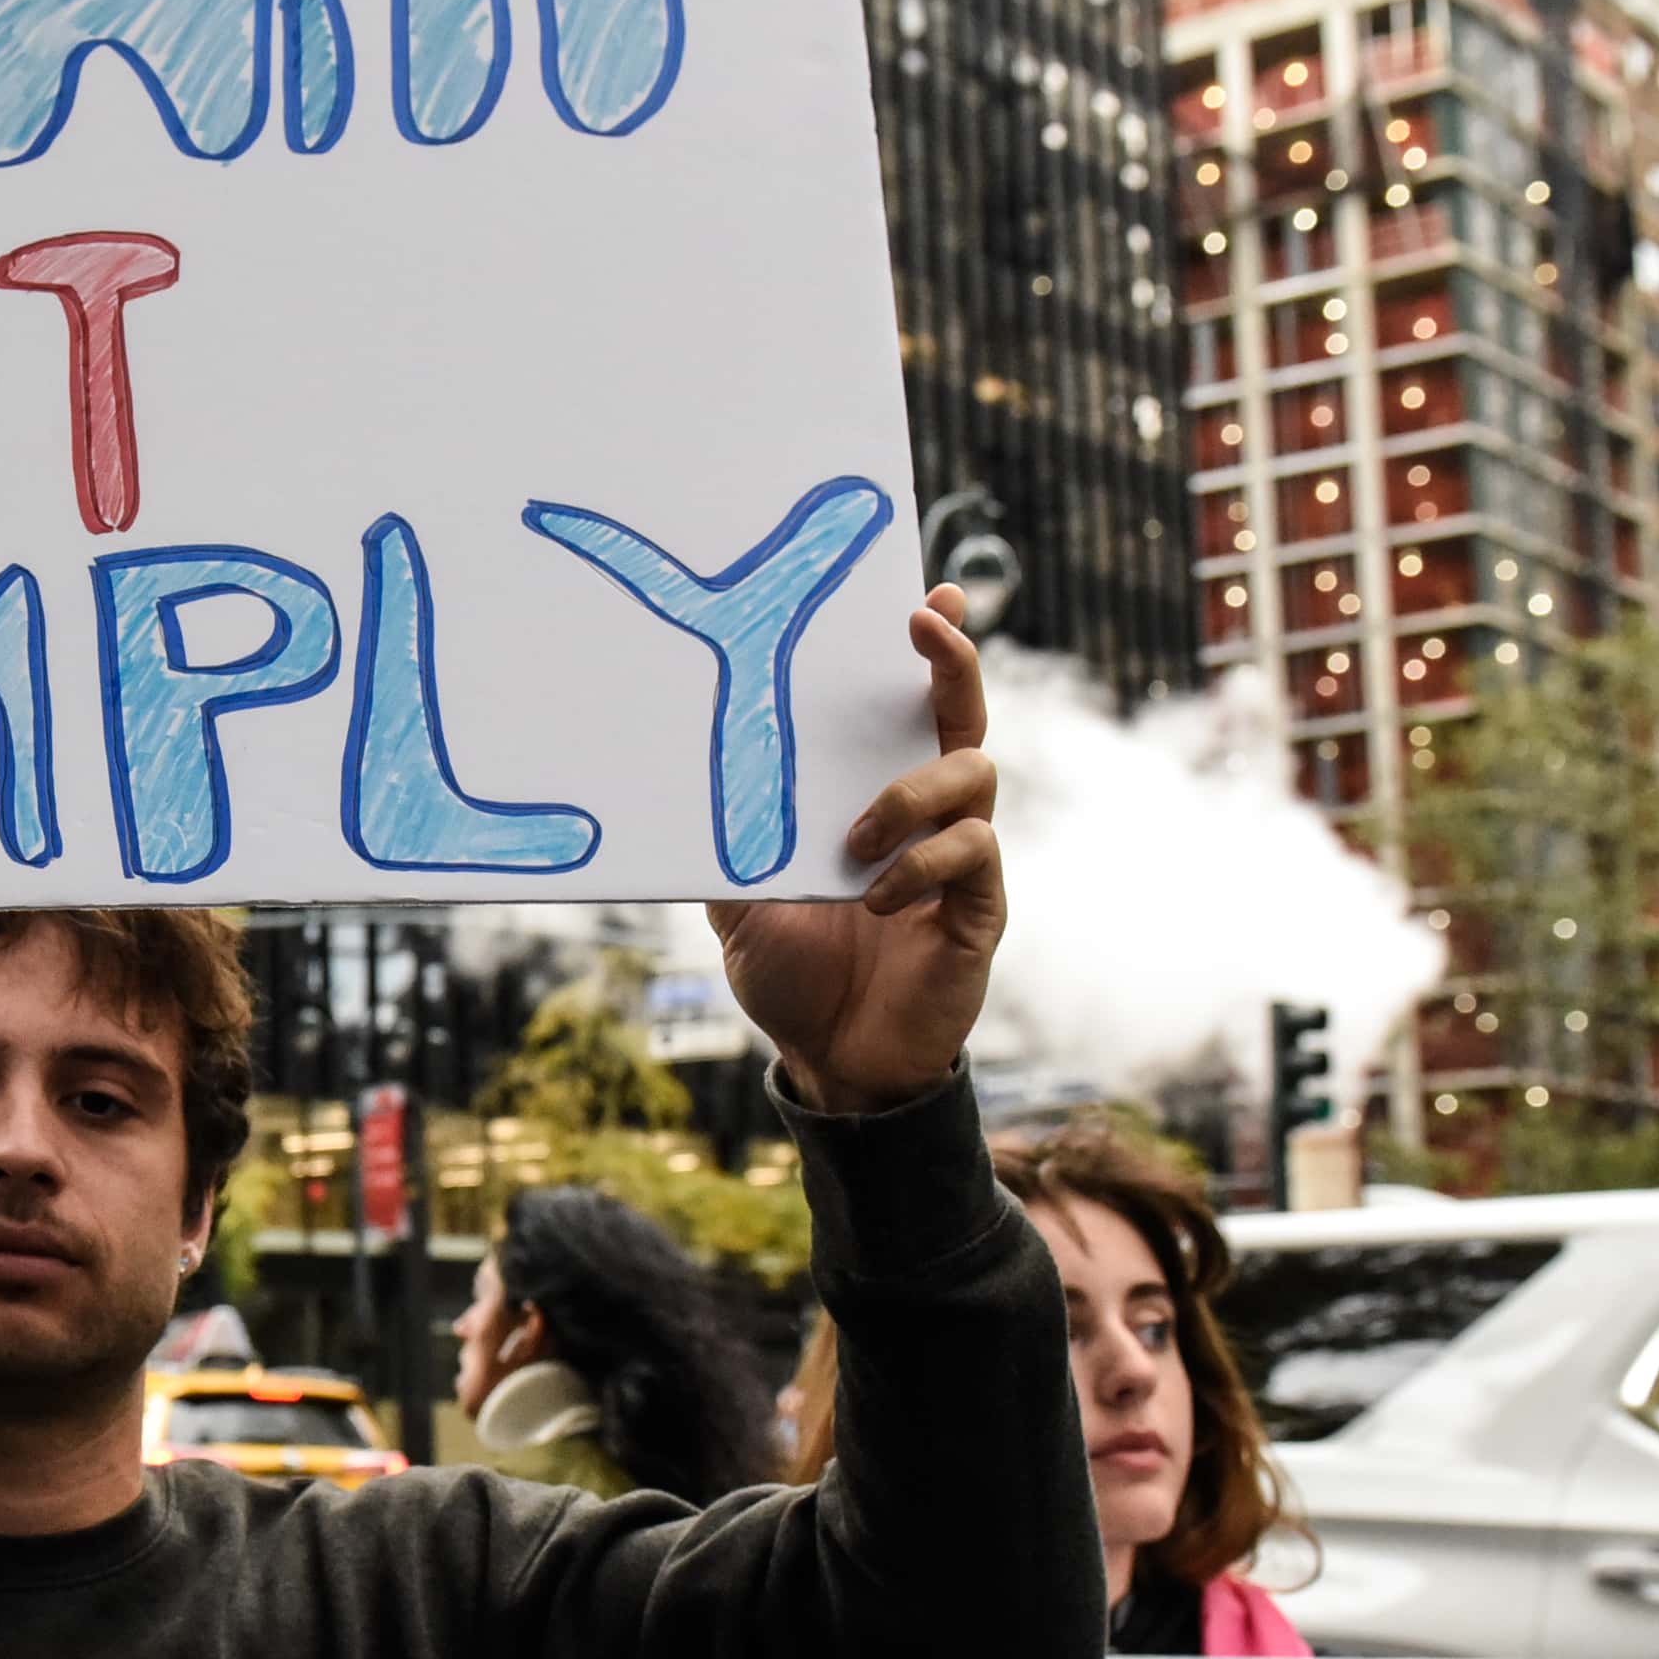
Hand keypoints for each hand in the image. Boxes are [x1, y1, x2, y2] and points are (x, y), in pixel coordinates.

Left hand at [708, 584, 1001, 1114]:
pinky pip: (974, 854)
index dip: (931, 651)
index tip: (925, 595)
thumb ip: (731, 844)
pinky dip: (922, 863)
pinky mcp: (979, 911)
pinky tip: (879, 897)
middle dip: (953, 663)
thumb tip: (678, 789)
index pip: (913, 710)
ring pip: (973, 777)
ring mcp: (962, 861)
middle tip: (925, 626)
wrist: (833, 1062)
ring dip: (908, 796)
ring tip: (854, 842)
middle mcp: (932, 817)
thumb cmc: (795, 976)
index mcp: (881, 800)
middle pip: (963, 716)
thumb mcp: (741, 901)